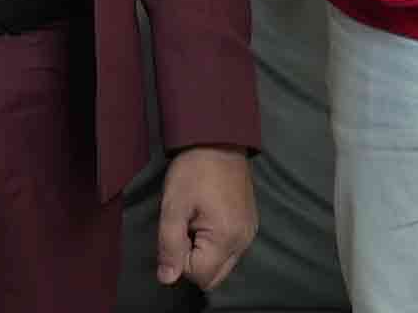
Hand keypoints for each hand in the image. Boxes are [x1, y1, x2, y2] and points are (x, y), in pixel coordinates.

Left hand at [157, 145, 257, 289]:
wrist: (219, 139)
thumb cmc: (193, 171)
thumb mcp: (174, 206)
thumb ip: (169, 245)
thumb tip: (167, 279)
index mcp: (226, 238)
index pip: (198, 275)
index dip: (179, 258)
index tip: (177, 229)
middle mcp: (244, 242)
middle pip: (213, 277)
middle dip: (193, 262)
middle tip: (185, 227)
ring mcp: (250, 234)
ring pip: (222, 266)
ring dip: (203, 253)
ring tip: (195, 221)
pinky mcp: (250, 225)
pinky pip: (230, 251)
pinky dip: (215, 245)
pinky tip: (207, 219)